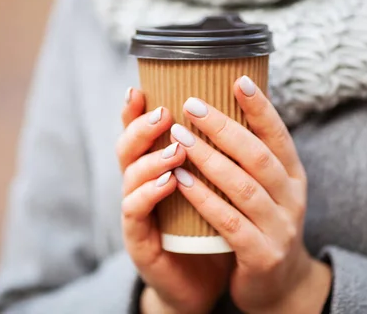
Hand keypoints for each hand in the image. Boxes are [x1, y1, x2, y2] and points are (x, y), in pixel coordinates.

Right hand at [117, 88, 230, 313]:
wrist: (203, 281)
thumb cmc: (209, 228)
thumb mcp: (212, 186)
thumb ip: (214, 153)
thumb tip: (239, 109)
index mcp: (156, 167)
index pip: (139, 132)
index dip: (134, 110)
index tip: (140, 86)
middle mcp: (140, 184)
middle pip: (127, 147)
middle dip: (142, 126)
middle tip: (166, 113)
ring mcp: (136, 211)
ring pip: (130, 176)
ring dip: (152, 158)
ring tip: (176, 147)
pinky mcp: (139, 240)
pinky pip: (137, 212)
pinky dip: (150, 195)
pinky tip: (170, 182)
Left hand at [169, 77, 331, 313]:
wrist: (278, 288)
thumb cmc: (263, 226)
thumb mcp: (268, 190)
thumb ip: (251, 158)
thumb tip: (225, 111)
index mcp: (293, 177)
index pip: (279, 135)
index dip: (261, 107)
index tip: (237, 79)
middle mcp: (292, 198)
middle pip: (259, 155)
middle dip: (225, 127)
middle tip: (193, 104)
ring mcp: (280, 228)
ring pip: (243, 186)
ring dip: (209, 159)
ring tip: (179, 136)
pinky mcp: (262, 255)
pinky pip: (229, 222)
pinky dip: (204, 199)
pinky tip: (181, 180)